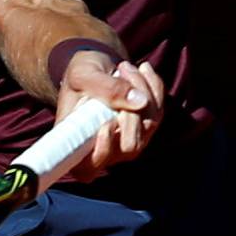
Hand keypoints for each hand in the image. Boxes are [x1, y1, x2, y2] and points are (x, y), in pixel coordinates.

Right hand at [56, 52, 164, 177]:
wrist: (95, 67)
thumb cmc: (81, 74)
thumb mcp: (85, 74)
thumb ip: (107, 88)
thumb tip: (140, 102)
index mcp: (76, 143)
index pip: (87, 169)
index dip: (102, 152)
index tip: (106, 125)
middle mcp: (104, 150)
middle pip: (130, 146)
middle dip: (131, 111)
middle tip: (119, 77)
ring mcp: (127, 143)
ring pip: (149, 126)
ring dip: (143, 90)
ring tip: (124, 67)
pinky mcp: (145, 129)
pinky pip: (159, 112)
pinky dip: (153, 87)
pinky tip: (143, 70)